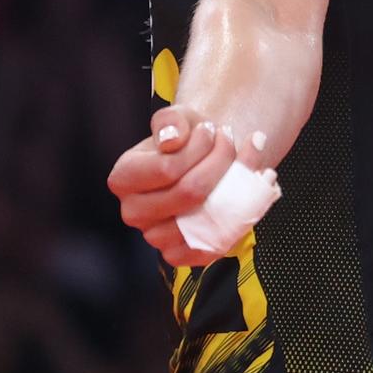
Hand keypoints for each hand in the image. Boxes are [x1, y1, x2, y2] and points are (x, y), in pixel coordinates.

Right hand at [107, 105, 238, 267]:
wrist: (204, 159)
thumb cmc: (186, 137)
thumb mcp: (177, 117)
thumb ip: (171, 120)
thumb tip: (171, 140)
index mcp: (123, 178)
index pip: (168, 168)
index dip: (199, 146)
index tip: (211, 129)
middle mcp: (133, 212)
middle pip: (190, 192)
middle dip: (221, 160)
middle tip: (231, 141)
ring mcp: (155, 237)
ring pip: (206, 217)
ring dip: (237, 185)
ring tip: (247, 159)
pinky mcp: (180, 254)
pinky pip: (213, 245)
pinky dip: (239, 217)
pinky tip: (249, 188)